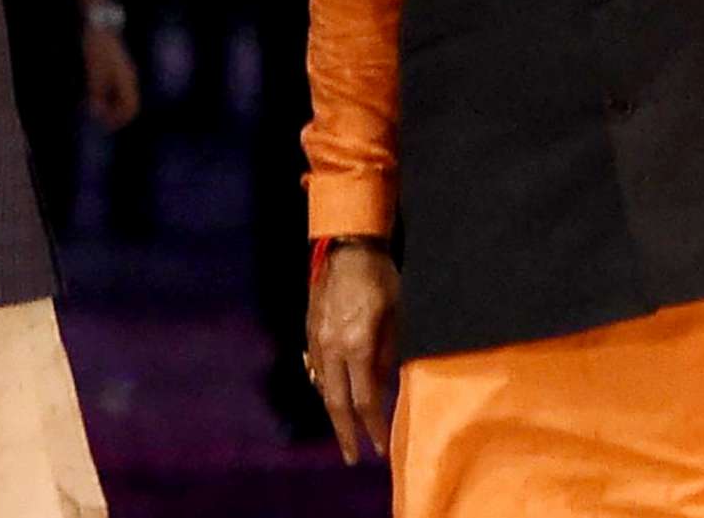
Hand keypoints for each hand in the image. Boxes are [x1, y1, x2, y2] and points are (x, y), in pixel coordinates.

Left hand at [82, 27, 140, 130]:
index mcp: (127, 80)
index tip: (105, 125)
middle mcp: (129, 77)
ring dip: (110, 104)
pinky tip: (94, 94)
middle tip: (97, 118)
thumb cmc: (97, 49)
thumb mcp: (94, 74)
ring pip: (121, 96)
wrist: (98, 25)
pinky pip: (116, 87)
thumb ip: (96, 95)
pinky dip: (107, 95)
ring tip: (94, 107)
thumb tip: (96, 112)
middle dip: (114, 113)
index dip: (119, 119)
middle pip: (127, 103)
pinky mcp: (116, 67)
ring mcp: (124, 72)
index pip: (131, 107)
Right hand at [306, 239, 399, 465]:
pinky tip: (332, 395)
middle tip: (352, 458)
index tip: (381, 448)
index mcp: (355, 346)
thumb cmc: (379, 278)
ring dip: (335, 412)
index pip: (364, 400)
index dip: (373, 427)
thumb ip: (386, 355)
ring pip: (322, 387)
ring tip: (345, 430)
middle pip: (336, 403)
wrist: (346, 246)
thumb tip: (382, 387)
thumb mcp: (395, 316)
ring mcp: (316, 339)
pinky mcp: (309, 330)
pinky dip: (325, 387)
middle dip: (345, 433)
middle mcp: (330, 348)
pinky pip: (316, 368)